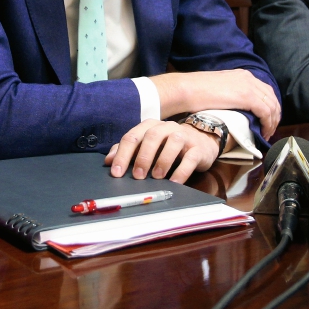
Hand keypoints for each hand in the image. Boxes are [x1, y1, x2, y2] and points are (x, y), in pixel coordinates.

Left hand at [104, 119, 219, 184]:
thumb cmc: (168, 146)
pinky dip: (182, 170)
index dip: (123, 155)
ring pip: (173, 142)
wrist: (200, 142)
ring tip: (156, 177)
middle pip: (152, 136)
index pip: (132, 137)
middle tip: (137, 176)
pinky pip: (191, 157)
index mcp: (150, 126)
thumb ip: (127, 151)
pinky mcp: (198, 148)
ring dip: (163, 160)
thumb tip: (108, 161)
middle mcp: (166, 127)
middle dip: (143, 156)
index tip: (116, 172)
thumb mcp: (146, 147)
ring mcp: (184, 136)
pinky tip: (175, 182)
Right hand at [150, 69, 280, 140]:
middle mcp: (249, 78)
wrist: (187, 89)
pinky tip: (264, 133)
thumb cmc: (196, 91)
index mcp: (242, 75)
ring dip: (272, 122)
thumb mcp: (219, 89)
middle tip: (270, 129)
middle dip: (275, 115)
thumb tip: (234, 106)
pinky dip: (268, 124)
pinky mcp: (247, 97)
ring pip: (271, 106)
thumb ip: (231, 94)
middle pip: (272, 97)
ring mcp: (249, 86)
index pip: (265, 90)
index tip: (268, 120)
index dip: (270, 106)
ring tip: (267, 134)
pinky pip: (266, 112)